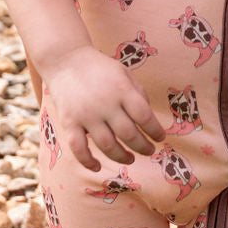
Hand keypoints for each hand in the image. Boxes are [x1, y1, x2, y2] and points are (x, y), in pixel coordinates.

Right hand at [43, 45, 164, 171]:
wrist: (66, 60)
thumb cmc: (100, 69)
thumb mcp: (124, 73)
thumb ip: (138, 94)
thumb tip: (149, 120)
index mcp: (122, 89)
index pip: (144, 116)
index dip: (155, 130)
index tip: (161, 138)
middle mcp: (105, 104)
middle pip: (128, 134)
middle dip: (143, 147)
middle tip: (149, 151)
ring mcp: (86, 115)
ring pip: (107, 145)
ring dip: (122, 157)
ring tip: (131, 159)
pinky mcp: (69, 123)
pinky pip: (79, 149)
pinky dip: (88, 162)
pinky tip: (98, 167)